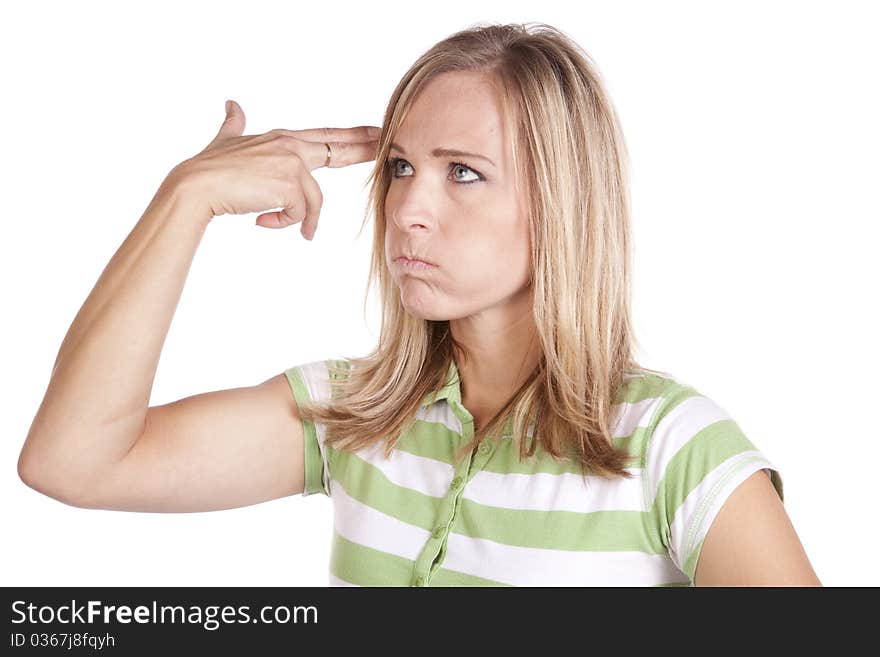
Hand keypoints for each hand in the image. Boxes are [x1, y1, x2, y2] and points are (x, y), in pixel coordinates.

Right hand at [175, 99, 380, 239]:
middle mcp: (291, 147)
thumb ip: (234, 124)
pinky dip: (283, 223)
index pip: (325, 136)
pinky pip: (300, 214)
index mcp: (282, 138)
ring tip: (270, 223)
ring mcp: (292, 164)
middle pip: (337, 150)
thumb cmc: (209, 167)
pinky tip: (261, 221)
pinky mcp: (290, 184)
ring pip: (312, 201)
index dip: (352, 135)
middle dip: (365, 149)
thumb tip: (232, 105)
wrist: (196, 185)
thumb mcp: (226, 140)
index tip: (375, 130)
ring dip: (296, 219)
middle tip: (387, 147)